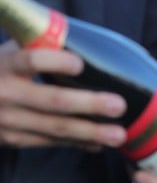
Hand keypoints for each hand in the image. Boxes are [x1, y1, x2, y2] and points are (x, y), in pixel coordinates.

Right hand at [0, 39, 127, 149]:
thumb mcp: (10, 51)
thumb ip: (39, 44)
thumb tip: (82, 39)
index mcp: (6, 65)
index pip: (31, 61)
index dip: (56, 63)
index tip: (80, 64)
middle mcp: (5, 93)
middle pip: (52, 100)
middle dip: (89, 104)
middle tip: (119, 105)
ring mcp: (7, 120)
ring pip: (54, 127)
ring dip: (89, 132)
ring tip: (119, 135)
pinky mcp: (12, 138)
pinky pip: (49, 142)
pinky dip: (76, 143)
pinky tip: (98, 143)